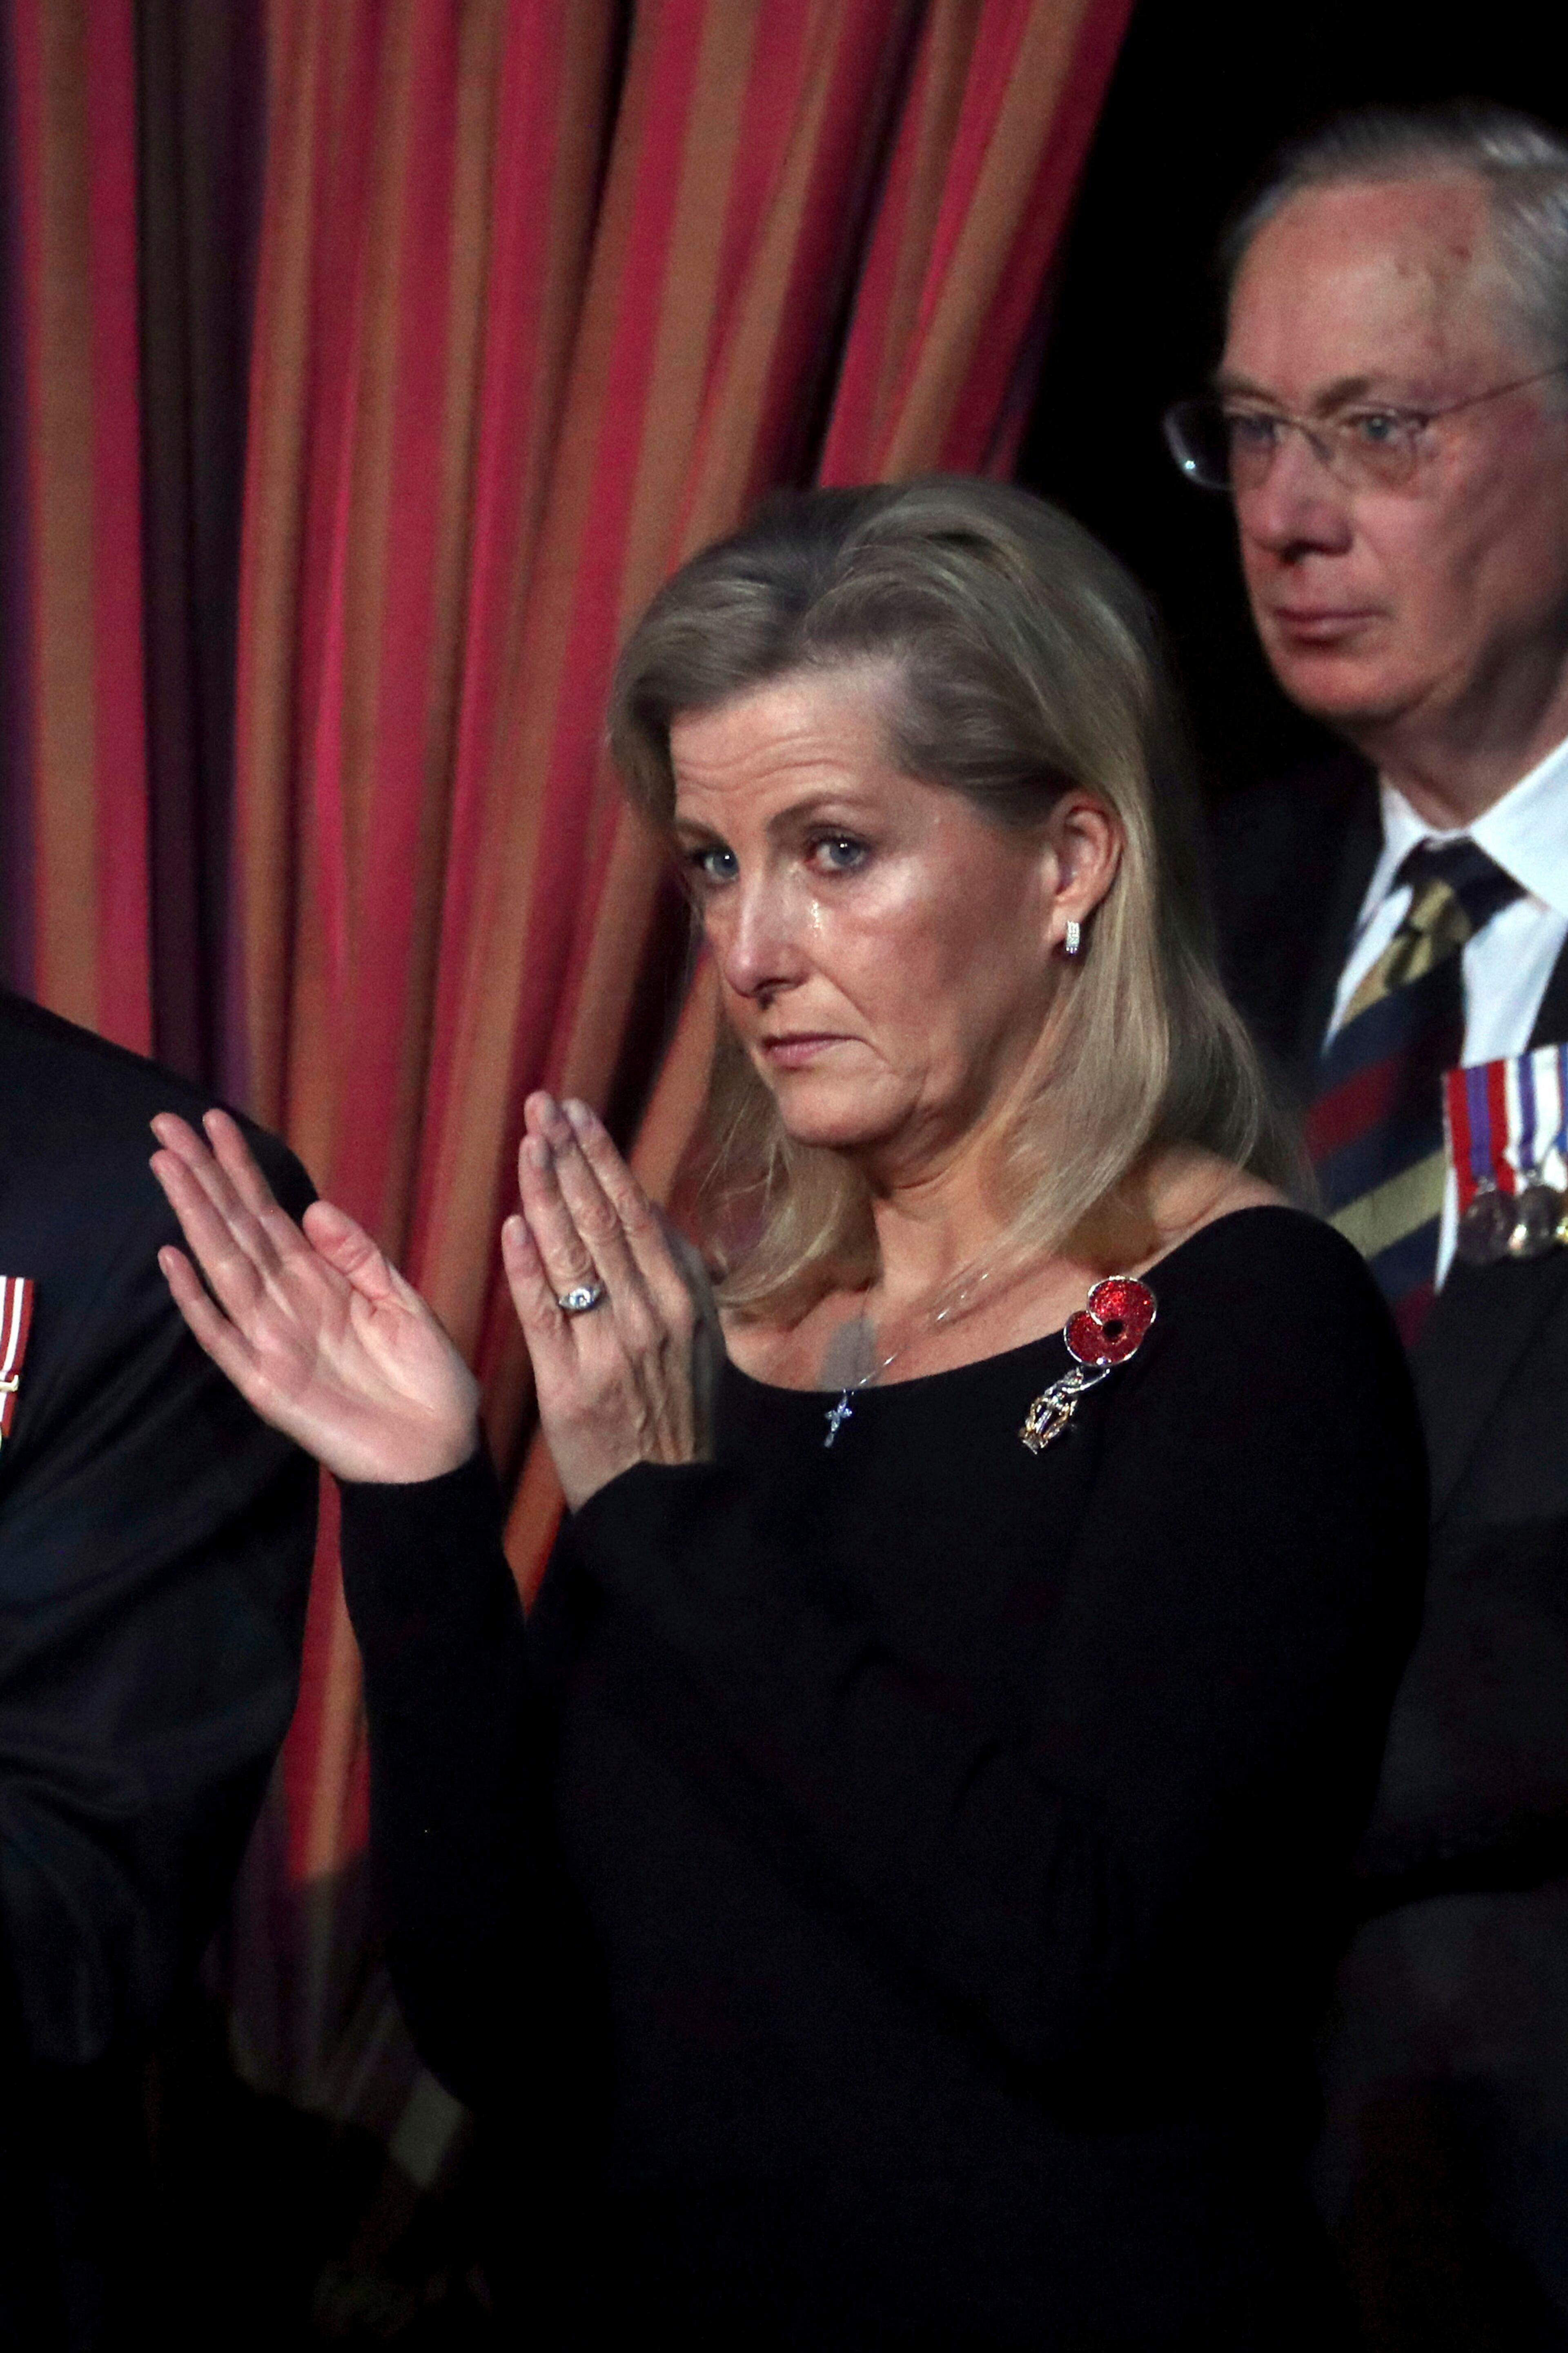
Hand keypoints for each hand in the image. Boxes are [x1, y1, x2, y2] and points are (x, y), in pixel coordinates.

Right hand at [150, 1110, 479, 1483]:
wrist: (437, 1454)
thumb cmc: (427, 1381)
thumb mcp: (403, 1304)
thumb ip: (359, 1257)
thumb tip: (312, 1208)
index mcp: (319, 1281)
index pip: (269, 1214)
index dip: (241, 1169)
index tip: (214, 1123)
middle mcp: (286, 1303)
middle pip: (236, 1228)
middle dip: (202, 1177)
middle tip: (166, 1122)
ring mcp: (270, 1341)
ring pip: (222, 1265)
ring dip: (194, 1216)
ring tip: (167, 1166)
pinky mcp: (265, 1384)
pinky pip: (223, 1337)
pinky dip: (197, 1300)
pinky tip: (173, 1259)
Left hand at [502, 1093, 717, 1511]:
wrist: (664, 1499)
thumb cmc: (675, 1414)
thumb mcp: (696, 1339)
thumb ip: (674, 1276)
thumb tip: (647, 1212)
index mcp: (683, 1299)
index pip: (637, 1212)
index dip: (604, 1158)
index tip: (577, 1112)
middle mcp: (652, 1315)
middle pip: (604, 1221)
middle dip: (572, 1156)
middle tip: (543, 1104)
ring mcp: (612, 1348)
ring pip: (574, 1256)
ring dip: (547, 1194)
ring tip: (527, 1143)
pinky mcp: (571, 1384)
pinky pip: (546, 1315)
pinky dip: (529, 1269)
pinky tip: (514, 1226)